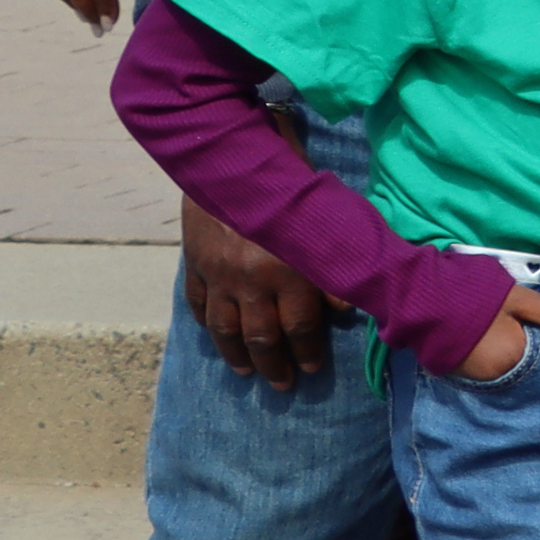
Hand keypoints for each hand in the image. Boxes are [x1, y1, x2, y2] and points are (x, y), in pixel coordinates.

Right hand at [179, 198, 337, 389]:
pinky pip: (197, 302)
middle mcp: (250, 280)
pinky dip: (204, 322)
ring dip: (236, 355)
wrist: (229, 155)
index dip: (308, 351)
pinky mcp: (195, 262)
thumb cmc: (288, 183)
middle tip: (282, 384)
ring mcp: (218, 274)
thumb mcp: (321, 222)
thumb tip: (345, 309)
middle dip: (274, 365)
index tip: (312, 369)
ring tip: (246, 372)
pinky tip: (214, 336)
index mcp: (288, 271)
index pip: (301, 327)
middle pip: (261, 337)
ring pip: (225, 328)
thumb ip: (332, 267)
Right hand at [456, 284, 539, 383]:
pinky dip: (482, 353)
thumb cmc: (472, 295)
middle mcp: (492, 375)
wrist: (417, 297)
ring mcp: (469, 375)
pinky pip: (476, 364)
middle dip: (521, 346)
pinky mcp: (450, 369)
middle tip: (514, 325)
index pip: (539, 356)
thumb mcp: (517, 298)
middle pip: (517, 362)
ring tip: (496, 329)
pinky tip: (480, 337)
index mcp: (512, 359)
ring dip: (500, 350)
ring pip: (496, 364)